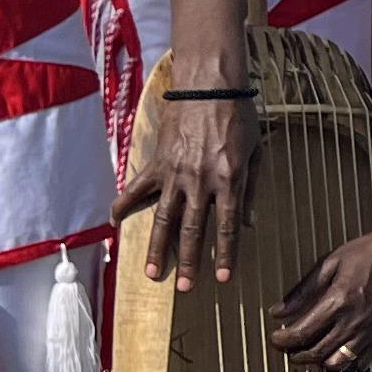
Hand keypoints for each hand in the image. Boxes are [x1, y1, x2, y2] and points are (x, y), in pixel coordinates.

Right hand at [140, 91, 256, 289]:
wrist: (209, 84)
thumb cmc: (239, 115)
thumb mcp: (256, 151)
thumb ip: (251, 188)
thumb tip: (247, 223)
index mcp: (230, 178)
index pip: (228, 226)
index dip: (225, 255)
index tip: (221, 278)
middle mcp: (201, 180)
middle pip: (193, 229)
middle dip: (190, 261)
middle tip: (185, 287)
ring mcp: (175, 172)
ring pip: (163, 217)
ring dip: (157, 247)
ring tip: (152, 273)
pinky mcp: (157, 161)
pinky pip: (136, 187)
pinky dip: (123, 205)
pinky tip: (114, 223)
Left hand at [271, 219, 371, 371]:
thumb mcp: (330, 263)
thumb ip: (303, 290)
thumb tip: (280, 310)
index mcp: (338, 302)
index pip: (301, 334)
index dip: (282, 341)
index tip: (276, 338)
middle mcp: (353, 322)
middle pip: (316, 353)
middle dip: (296, 355)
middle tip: (288, 348)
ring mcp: (369, 332)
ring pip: (337, 363)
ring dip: (319, 362)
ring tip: (311, 352)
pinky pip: (360, 363)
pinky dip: (345, 363)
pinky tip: (338, 352)